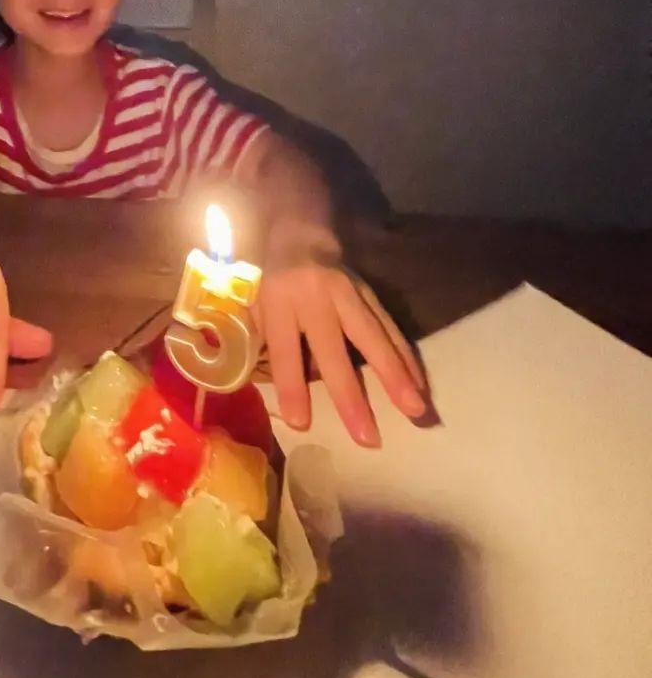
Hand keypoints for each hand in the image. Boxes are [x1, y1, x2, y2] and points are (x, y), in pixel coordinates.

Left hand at [259, 261, 430, 446]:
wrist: (302, 238)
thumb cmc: (276, 286)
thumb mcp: (258, 310)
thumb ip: (267, 348)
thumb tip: (283, 399)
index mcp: (279, 300)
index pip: (285, 349)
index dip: (293, 386)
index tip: (302, 424)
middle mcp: (315, 296)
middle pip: (333, 349)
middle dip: (351, 396)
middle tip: (369, 438)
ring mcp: (347, 293)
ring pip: (373, 337)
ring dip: (396, 377)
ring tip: (415, 412)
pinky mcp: (370, 294)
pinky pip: (391, 328)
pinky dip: (407, 358)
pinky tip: (420, 386)